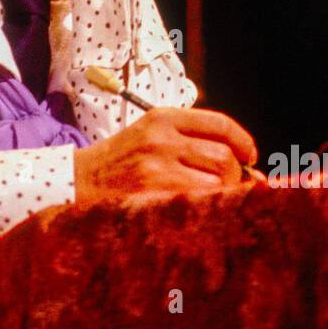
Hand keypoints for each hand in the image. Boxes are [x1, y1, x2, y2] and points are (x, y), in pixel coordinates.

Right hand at [73, 107, 258, 205]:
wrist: (76, 182)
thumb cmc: (121, 162)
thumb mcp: (151, 136)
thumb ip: (194, 143)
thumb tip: (251, 170)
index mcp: (162, 117)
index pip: (220, 124)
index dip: (242, 142)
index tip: (248, 156)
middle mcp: (160, 138)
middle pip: (223, 156)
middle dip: (234, 175)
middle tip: (226, 186)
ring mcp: (156, 167)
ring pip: (215, 182)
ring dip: (221, 194)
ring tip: (207, 199)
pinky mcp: (151, 194)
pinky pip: (198, 203)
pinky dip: (206, 208)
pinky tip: (196, 211)